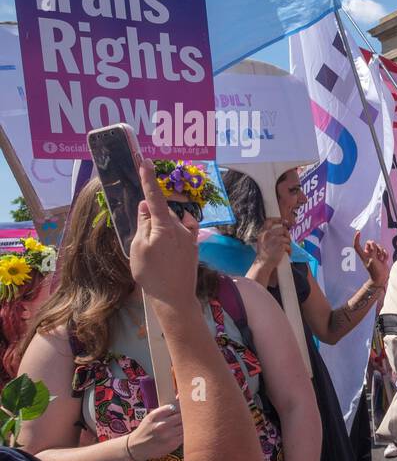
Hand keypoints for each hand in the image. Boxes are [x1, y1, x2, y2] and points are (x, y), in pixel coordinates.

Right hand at [128, 402, 182, 460]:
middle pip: (182, 416)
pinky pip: (185, 435)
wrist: (136, 448)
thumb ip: (164, 410)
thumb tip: (180, 399)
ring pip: (185, 426)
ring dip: (187, 425)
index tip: (183, 407)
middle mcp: (161, 425)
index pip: (175, 406)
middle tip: (187, 416)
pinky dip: (185, 433)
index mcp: (155, 416)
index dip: (181, 406)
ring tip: (185, 425)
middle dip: (185, 415)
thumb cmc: (145, 430)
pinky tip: (181, 433)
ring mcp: (168, 435)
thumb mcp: (150, 417)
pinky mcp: (173, 444)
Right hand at [130, 159, 197, 307]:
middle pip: (163, 212)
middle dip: (152, 216)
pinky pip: (183, 230)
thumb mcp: (138, 248)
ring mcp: (190, 237)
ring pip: (173, 222)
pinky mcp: (194, 245)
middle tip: (143, 241)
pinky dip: (174, 231)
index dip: (149, 179)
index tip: (145, 162)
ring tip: (154, 253)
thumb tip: (146, 205)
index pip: (155, 197)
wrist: (174, 298)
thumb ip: (143, 224)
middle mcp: (181, 228)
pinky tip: (167, 242)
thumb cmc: (151, 274)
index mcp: (165, 227)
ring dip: (162, 228)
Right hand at [253, 218, 291, 269]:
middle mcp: (268, 235)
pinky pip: (289, 246)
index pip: (269, 221)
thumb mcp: (262, 242)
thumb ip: (269, 236)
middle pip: (283, 229)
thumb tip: (281, 233)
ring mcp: (274, 240)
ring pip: (287, 239)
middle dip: (287, 235)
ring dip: (288, 245)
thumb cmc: (263, 255)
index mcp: (263, 233)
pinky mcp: (280, 245)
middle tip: (288, 241)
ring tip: (286, 250)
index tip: (284, 221)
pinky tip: (287, 254)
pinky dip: (289, 251)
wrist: (263, 264)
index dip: (278, 219)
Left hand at [353, 231, 389, 287]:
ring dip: (381, 253)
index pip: (357, 245)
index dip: (357, 238)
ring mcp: (375, 255)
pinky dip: (385, 255)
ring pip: (379, 246)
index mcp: (363, 255)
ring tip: (381, 260)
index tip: (359, 232)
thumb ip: (372, 250)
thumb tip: (373, 243)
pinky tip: (384, 261)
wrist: (381, 278)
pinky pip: (384, 251)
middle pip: (371, 243)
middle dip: (376, 247)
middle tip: (376, 255)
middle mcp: (368, 254)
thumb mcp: (372, 259)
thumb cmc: (375, 271)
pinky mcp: (381, 256)